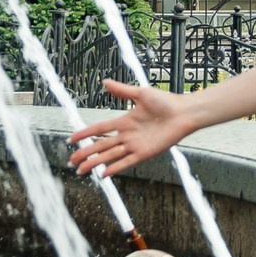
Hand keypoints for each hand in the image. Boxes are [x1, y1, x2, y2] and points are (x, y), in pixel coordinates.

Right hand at [67, 80, 199, 176]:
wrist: (183, 113)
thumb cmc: (166, 102)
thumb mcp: (140, 93)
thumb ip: (121, 90)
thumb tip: (105, 82)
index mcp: (125, 121)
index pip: (100, 128)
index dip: (86, 133)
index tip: (72, 138)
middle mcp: (127, 135)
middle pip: (101, 146)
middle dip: (85, 153)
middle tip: (71, 161)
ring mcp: (135, 145)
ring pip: (110, 156)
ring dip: (95, 163)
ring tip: (81, 170)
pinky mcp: (144, 154)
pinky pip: (126, 163)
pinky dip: (114, 168)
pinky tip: (103, 174)